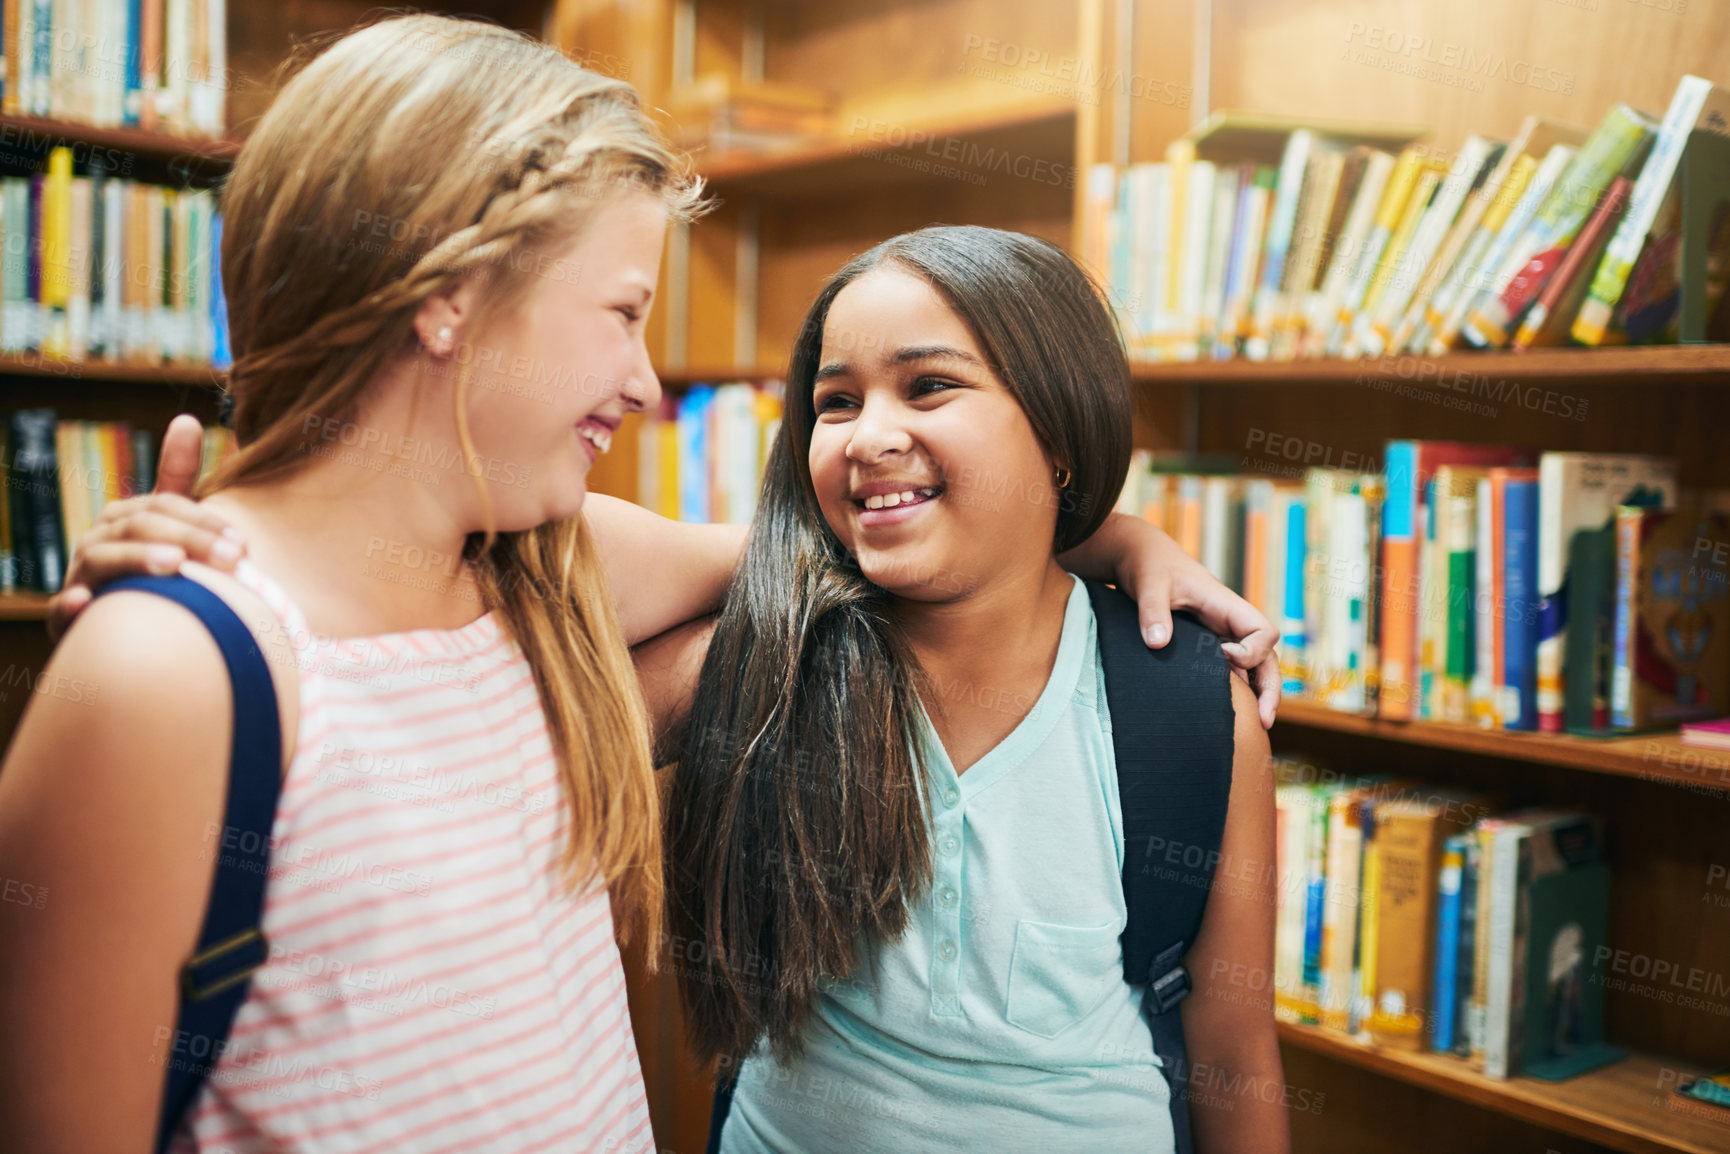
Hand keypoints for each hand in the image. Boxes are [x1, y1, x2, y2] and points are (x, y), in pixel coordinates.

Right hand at [46, 414, 243, 640]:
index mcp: (125, 515)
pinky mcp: (66, 613)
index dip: (204, 520)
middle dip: (189, 539)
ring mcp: (81, 573)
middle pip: (141, 528)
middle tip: (231, 558)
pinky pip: (61, 608)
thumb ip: (177, 476)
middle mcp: (99, 538)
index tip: (243, 541)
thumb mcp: (166, 521)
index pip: (165, 505)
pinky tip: (84, 602)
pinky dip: (70, 604)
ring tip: (174, 563)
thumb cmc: (150, 561)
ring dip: (136, 560)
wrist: (113, 617)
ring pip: (103, 559)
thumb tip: (186, 419)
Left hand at [1062, 513, 1281, 727]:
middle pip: (1267, 656)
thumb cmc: (1150, 567)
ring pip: (1255, 665)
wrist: (1142, 558)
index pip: (1262, 631)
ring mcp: (1222, 633)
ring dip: (1260, 692)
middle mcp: (1230, 621)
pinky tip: (1233, 713)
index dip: (1250, 650)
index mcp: (1225, 605)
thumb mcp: (1149, 585)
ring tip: (1259, 726)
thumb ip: (1152, 612)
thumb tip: (1157, 643)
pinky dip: (1239, 688)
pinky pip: (1233, 668)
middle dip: (1270, 686)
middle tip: (1264, 721)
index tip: (1221, 656)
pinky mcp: (1208, 643)